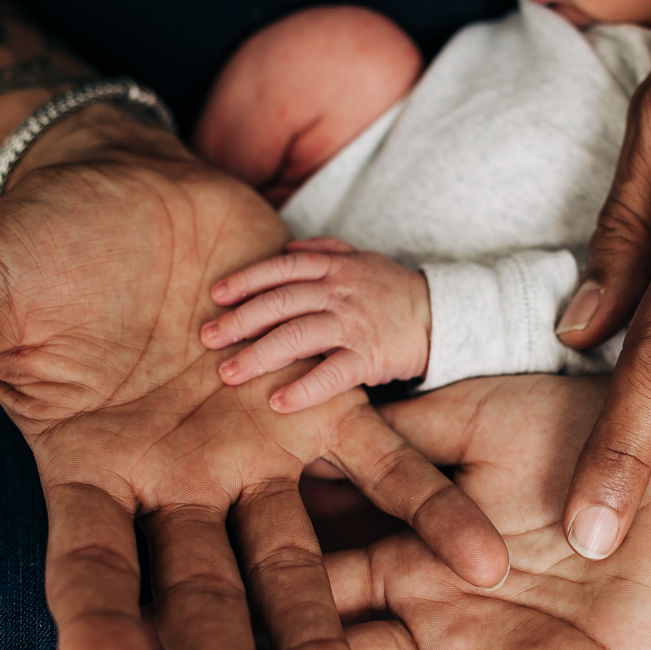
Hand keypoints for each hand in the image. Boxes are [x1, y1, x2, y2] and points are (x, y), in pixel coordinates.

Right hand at [0, 108, 506, 649]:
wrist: (128, 189)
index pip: (92, 579)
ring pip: (297, 563)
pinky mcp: (322, 404)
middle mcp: (177, 491)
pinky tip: (478, 561)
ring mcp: (255, 456)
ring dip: (329, 638)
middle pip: (206, 602)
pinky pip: (383, 468)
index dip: (102, 641)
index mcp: (88, 480)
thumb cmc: (39, 251)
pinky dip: (427, 510)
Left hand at [203, 237, 432, 411]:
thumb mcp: (362, 259)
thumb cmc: (394, 291)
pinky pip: (332, 374)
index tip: (217, 296)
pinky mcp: (369, 357)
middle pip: (280, 303)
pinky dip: (304, 389)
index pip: (281, 269)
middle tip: (207, 338)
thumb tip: (286, 247)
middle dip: (239, 321)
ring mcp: (353, 325)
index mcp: (334, 268)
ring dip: (258, 356)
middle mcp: (339, 293)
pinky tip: (278, 402)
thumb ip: (324, 250)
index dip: (246, 280)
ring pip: (297, 337)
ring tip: (228, 374)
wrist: (443, 315)